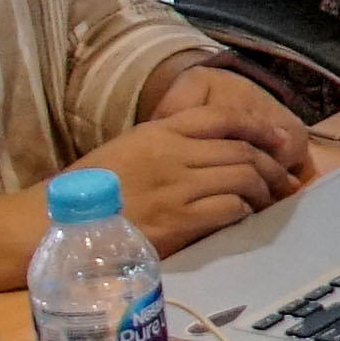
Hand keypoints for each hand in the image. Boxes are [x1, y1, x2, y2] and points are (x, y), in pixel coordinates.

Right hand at [77, 80, 319, 247]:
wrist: (56, 222)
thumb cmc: (91, 189)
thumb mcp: (129, 149)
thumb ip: (168, 143)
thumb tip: (212, 149)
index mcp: (160, 132)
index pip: (222, 118)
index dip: (259, 127)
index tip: (282, 139)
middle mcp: (172, 154)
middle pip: (241, 151)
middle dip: (271, 165)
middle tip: (283, 179)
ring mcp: (176, 188)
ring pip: (242, 178)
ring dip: (262, 190)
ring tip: (267, 200)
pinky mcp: (178, 221)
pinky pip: (228, 209)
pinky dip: (243, 211)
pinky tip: (242, 216)